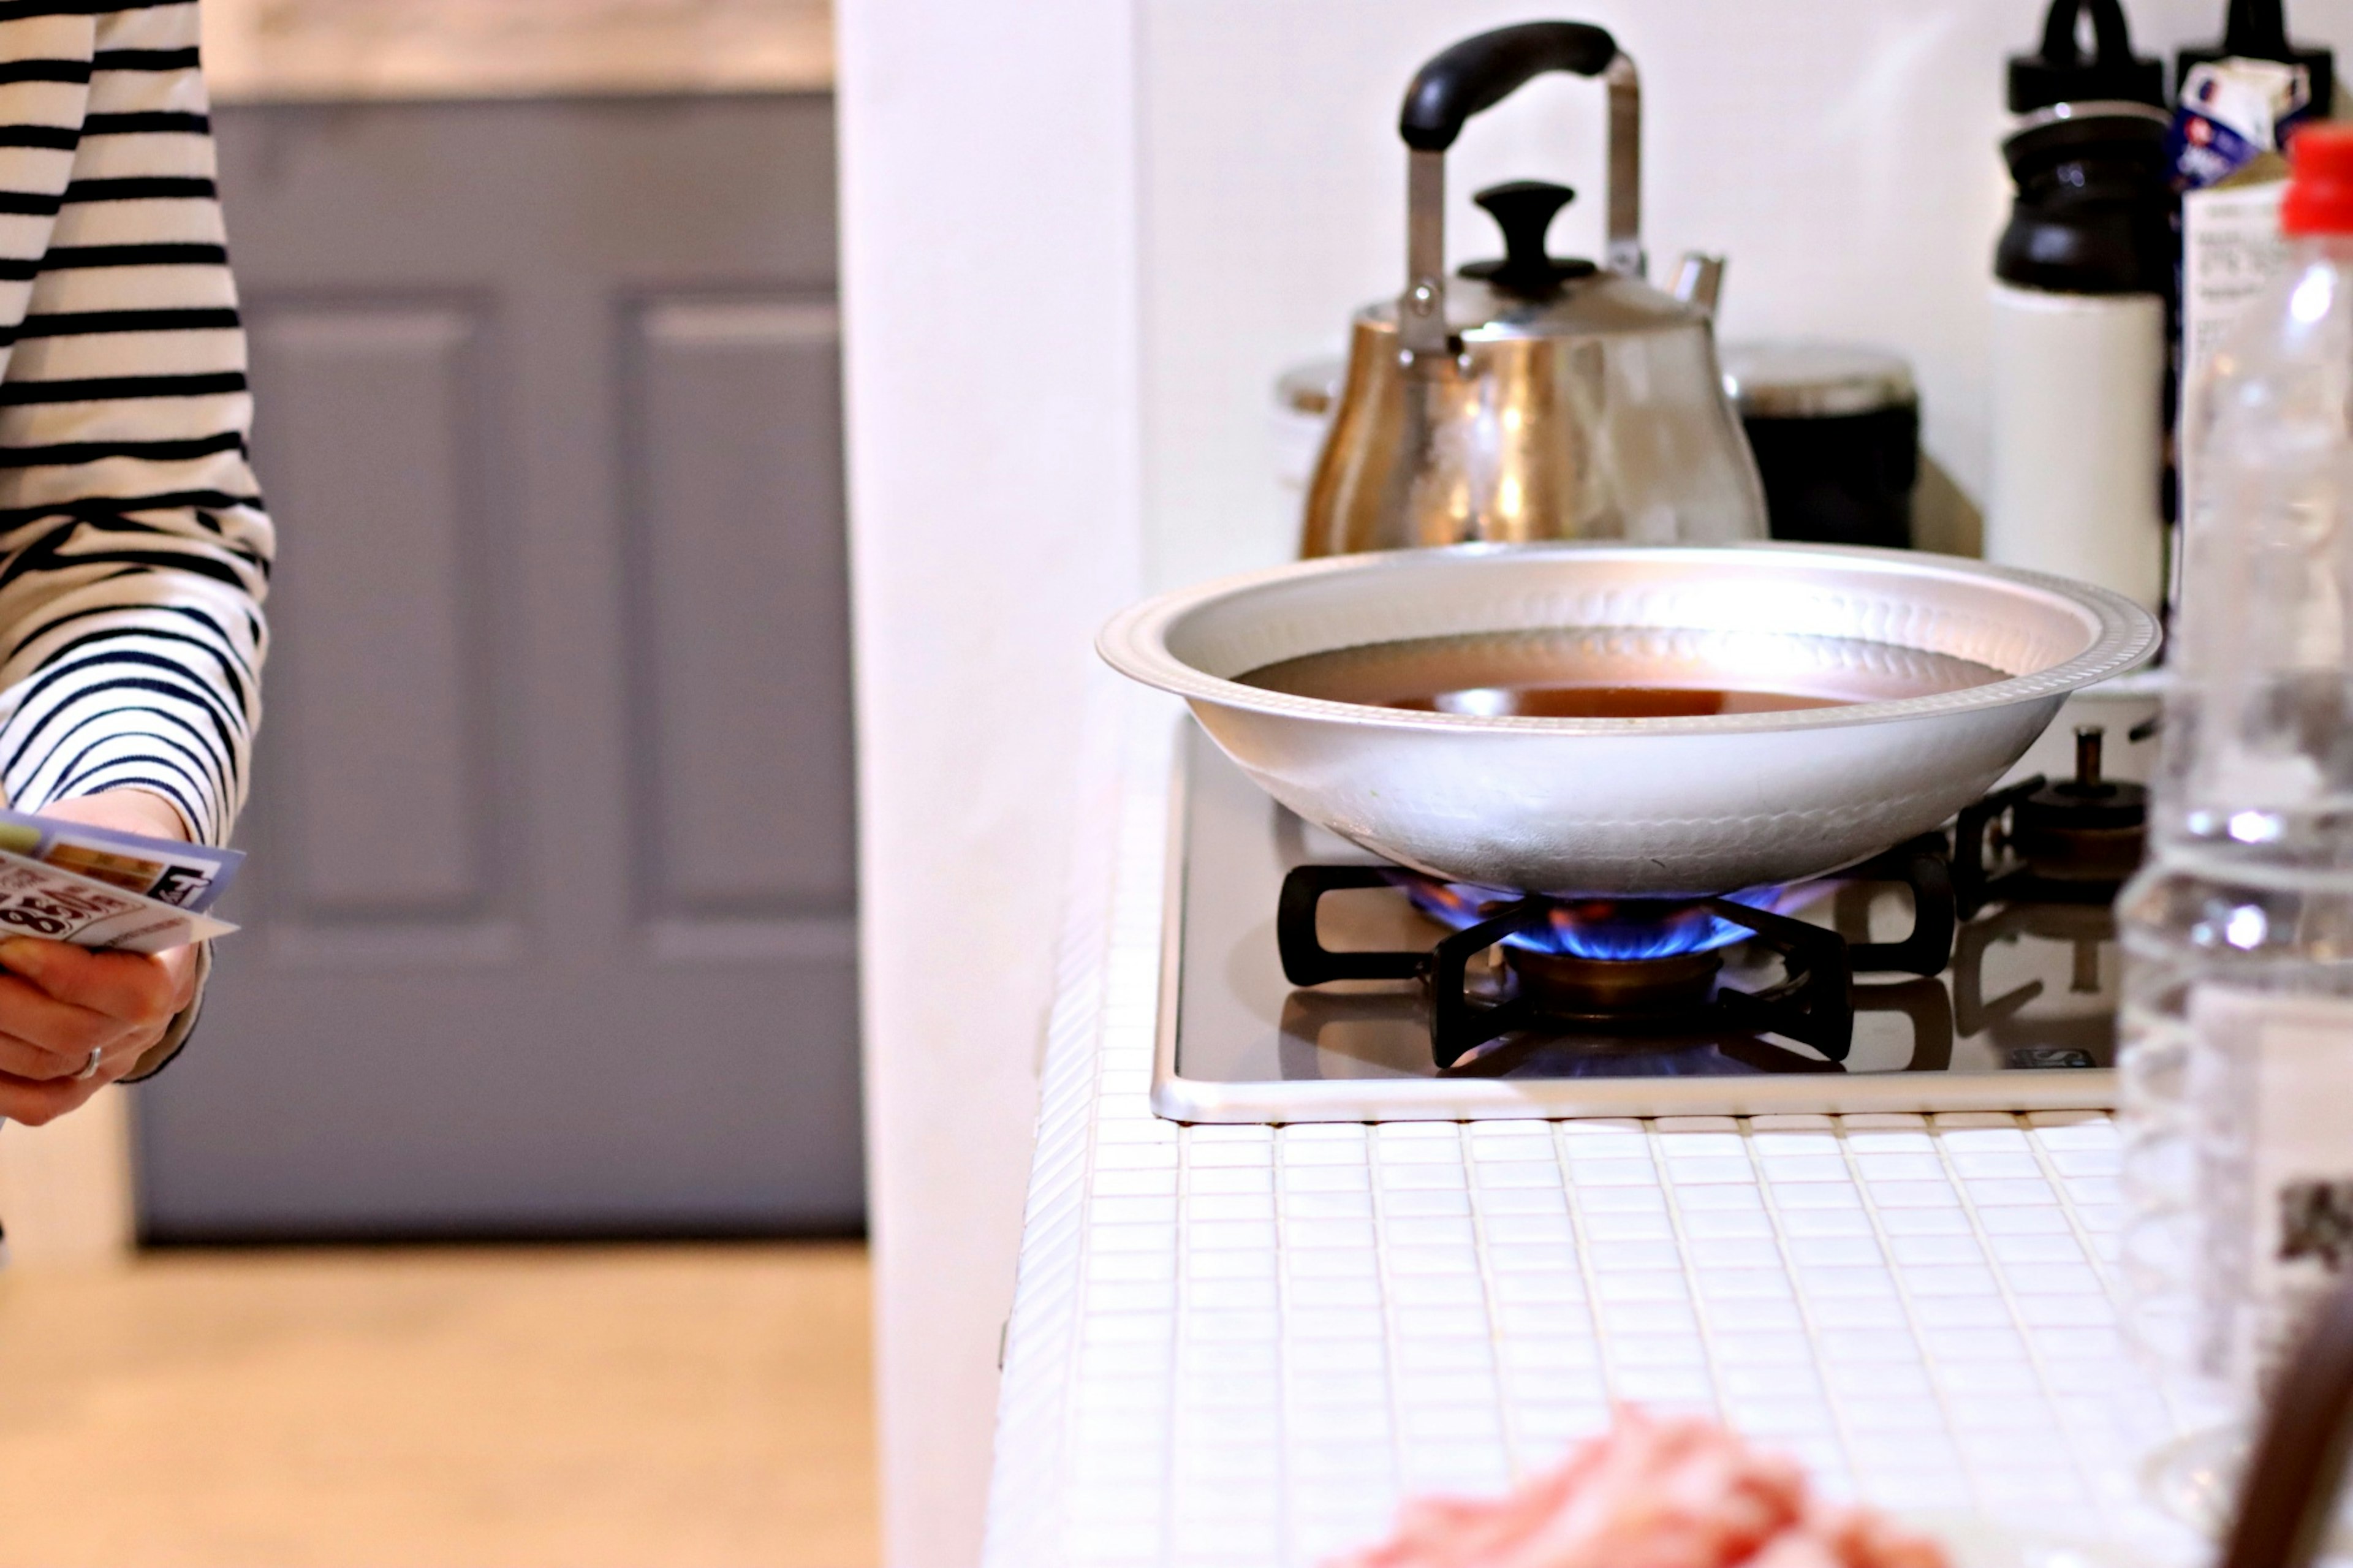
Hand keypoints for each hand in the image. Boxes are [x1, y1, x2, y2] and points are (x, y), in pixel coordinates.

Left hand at [0, 789, 200, 1124]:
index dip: (68, 978)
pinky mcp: (84, 1075)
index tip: (11, 948)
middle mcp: (153, 1020)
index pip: (132, 993)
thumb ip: (60, 853)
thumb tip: (2, 851)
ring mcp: (117, 1053)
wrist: (130, 879)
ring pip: (49, 1068)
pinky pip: (41, 1102)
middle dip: (8, 1005)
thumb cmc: (111, 852)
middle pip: (78, 1036)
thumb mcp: (100, 837)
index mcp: (173, 960)